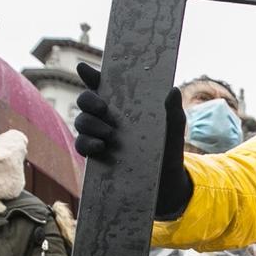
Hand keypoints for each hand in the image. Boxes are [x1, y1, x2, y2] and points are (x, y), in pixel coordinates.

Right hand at [74, 61, 191, 219]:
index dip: (91, 75)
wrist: (167, 186)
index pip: (104, 86)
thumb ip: (174, 112)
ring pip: (81, 122)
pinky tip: (101, 147)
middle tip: (103, 108)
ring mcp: (100, 136)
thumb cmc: (169, 152)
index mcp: (125, 106)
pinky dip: (87, 143)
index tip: (84, 68)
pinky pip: (81, 145)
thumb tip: (173, 90)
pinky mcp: (96, 157)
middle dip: (88, 100)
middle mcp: (108, 118)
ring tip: (109, 134)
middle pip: (85, 101)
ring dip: (90, 124)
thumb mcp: (174, 131)